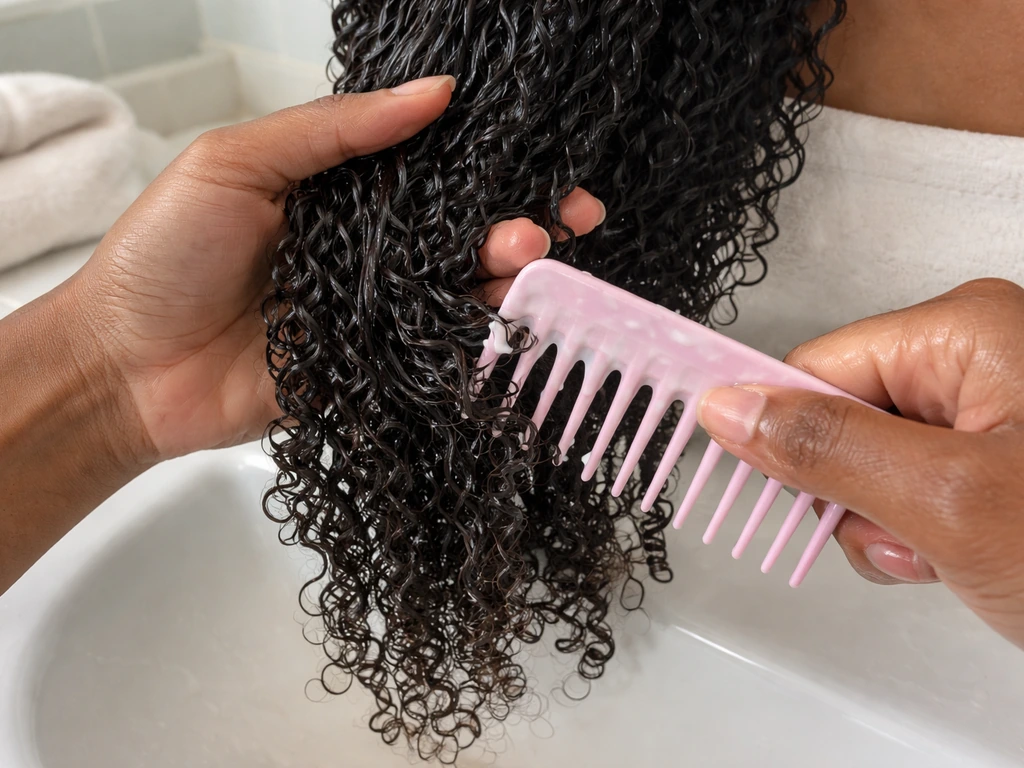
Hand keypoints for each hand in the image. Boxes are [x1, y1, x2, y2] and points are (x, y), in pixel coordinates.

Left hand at [65, 75, 604, 461]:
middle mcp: (366, 248)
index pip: (431, 169)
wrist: (125, 368)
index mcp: (338, 191)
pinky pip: (436, 345)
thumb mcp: (237, 163)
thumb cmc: (164, 256)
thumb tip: (432, 93)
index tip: (547, 160)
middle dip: (519, 220)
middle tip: (564, 216)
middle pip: (459, 230)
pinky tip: (511, 314)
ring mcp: (373, 309)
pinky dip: (478, 331)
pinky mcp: (373, 364)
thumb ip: (332, 129)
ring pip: (459, 286)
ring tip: (529, 253)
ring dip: (506, 271)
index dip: (491, 163)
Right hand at [697, 278, 1023, 648]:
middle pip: (841, 416)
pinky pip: (910, 486)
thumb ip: (826, 449)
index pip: (814, 366)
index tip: (749, 479)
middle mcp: (978, 359)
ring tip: (938, 553)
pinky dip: (915, 532)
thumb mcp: (946, 501)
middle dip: (849, 492)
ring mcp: (992, 412)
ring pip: (870, 462)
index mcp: (966, 333)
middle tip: (896, 533)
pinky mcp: (998, 458)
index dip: (779, 431)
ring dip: (882, 522)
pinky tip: (953, 557)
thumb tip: (732, 409)